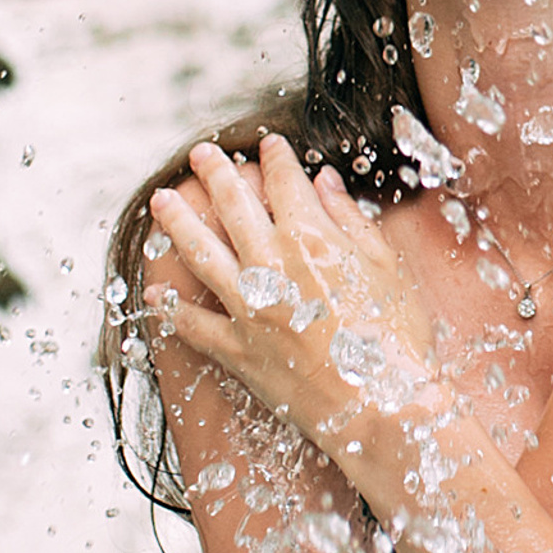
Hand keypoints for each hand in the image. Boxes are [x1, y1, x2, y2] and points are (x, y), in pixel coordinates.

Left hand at [149, 134, 433, 445]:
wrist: (381, 406)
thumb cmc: (396, 338)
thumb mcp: (387, 268)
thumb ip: (351, 220)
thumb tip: (326, 183)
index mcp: (313, 239)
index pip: (285, 183)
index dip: (276, 159)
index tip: (268, 146)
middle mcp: (272, 266)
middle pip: (233, 207)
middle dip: (215, 174)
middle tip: (200, 154)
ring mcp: (248, 308)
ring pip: (200, 254)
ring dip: (178, 224)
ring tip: (162, 203)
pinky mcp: (236, 349)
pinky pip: (192, 324)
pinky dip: (171, 310)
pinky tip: (156, 295)